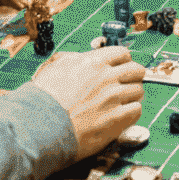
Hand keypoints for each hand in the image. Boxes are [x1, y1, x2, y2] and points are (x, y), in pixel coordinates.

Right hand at [30, 46, 145, 159]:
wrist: (40, 126)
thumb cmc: (43, 99)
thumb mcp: (56, 68)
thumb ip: (74, 60)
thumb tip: (80, 58)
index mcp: (92, 62)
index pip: (122, 53)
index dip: (123, 61)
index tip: (121, 68)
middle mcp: (106, 77)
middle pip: (136, 70)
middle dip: (133, 77)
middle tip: (126, 85)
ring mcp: (113, 98)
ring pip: (139, 91)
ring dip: (132, 96)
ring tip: (122, 103)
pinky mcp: (116, 119)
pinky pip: (137, 110)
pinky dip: (131, 113)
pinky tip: (122, 116)